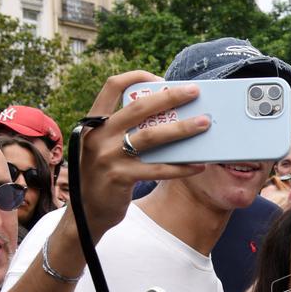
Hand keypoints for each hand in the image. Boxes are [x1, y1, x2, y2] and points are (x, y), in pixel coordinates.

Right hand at [68, 71, 210, 242]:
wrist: (86, 214)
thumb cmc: (104, 176)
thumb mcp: (106, 148)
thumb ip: (125, 131)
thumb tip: (167, 119)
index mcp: (94, 122)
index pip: (112, 86)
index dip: (137, 77)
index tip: (161, 78)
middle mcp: (98, 135)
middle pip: (140, 108)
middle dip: (170, 97)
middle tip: (195, 92)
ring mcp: (108, 156)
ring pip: (152, 136)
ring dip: (182, 129)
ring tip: (204, 124)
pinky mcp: (120, 178)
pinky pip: (158, 169)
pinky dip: (181, 167)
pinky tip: (198, 165)